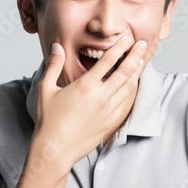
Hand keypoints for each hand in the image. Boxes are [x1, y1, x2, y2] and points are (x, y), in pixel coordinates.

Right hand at [32, 36, 145, 169]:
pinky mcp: (110, 122)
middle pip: (125, 71)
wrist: (54, 150)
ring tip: (142, 61)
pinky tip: (133, 84)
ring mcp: (108, 110)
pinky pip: (126, 103)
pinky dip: (132, 91)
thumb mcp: (44, 89)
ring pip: (129, 87)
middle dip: (136, 56)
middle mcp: (100, 96)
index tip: (128, 38)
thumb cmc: (48, 120)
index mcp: (85, 86)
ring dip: (137, 72)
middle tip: (143, 45)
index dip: (120, 47)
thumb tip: (57, 46)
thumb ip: (53, 65)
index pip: (108, 61)